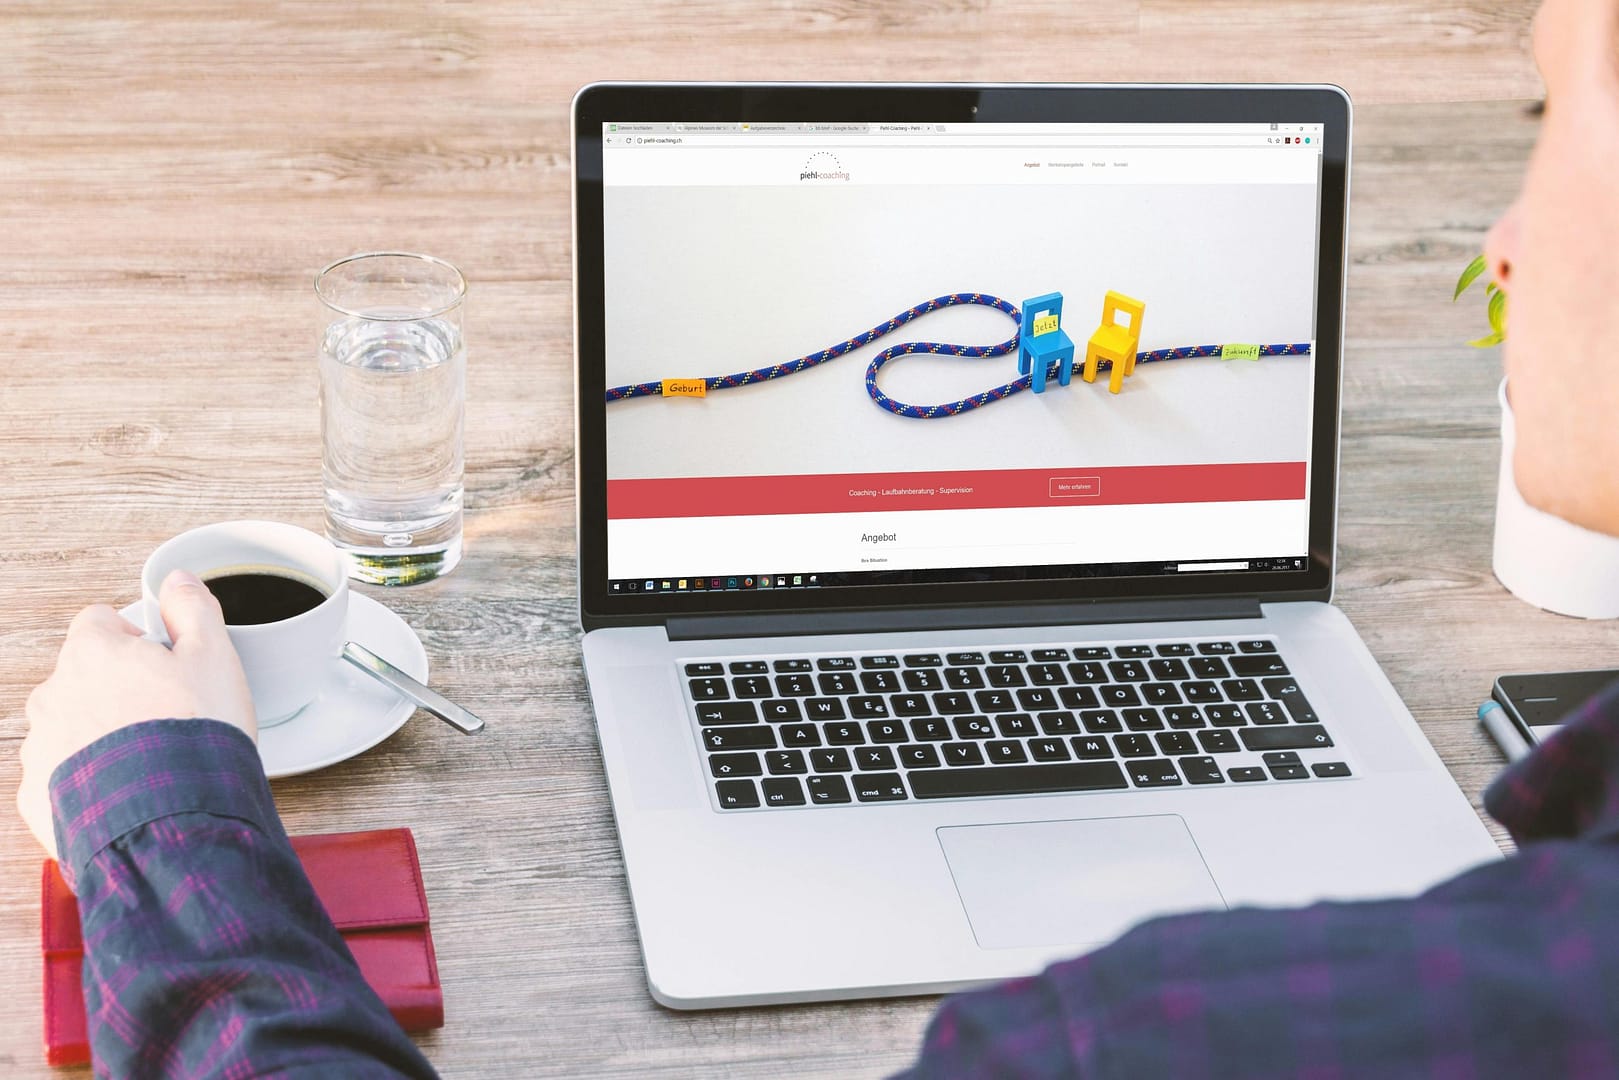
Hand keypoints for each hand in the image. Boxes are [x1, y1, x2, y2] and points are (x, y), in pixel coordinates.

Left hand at [16, 569, 255, 857]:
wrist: (173, 820)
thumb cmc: (194, 735)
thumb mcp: (215, 657)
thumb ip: (194, 610)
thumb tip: (179, 580)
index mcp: (91, 653)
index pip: (100, 621)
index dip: (138, 639)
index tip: (166, 665)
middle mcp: (53, 695)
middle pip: (83, 676)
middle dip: (118, 690)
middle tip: (166, 714)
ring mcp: (41, 748)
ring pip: (69, 726)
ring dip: (101, 735)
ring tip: (150, 759)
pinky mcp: (38, 797)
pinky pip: (62, 777)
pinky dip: (89, 781)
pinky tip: (129, 792)